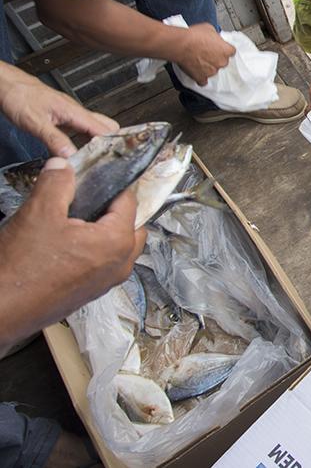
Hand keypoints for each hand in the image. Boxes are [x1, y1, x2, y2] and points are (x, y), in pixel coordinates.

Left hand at [0, 65, 117, 157]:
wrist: (7, 84)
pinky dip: (86, 138)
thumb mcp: (35, 122)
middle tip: (110, 157)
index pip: (103, 129)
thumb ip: (54, 140)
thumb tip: (70, 155)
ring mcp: (71, 112)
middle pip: (107, 126)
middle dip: (112, 141)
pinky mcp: (64, 115)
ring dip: (98, 140)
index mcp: (73, 112)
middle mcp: (76, 111)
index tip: (116, 156)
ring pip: (96, 126)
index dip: (112, 142)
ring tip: (96, 156)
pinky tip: (79, 148)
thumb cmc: (19, 97)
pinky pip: (83, 127)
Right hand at [0, 158, 145, 351]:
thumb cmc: (22, 267)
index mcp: (117, 242)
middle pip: (132, 225)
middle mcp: (121, 265)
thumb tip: (63, 166)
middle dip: (115, 209)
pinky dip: (95, 249)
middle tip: (92, 196)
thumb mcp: (39, 211)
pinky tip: (69, 241)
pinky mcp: (91, 292)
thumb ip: (57, 182)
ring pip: (119, 246)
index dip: (114, 185)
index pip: (129, 202)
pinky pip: (104, 263)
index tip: (99, 176)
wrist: (2, 309)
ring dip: (106, 230)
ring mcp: (107, 282)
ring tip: (78, 218)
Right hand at [176, 23, 234, 85]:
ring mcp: (212, 71)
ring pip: (213, 71)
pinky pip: (203, 81)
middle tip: (206, 53)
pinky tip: (196, 71)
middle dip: (216, 58)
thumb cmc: (194, 36)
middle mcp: (222, 62)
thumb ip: (216, 36)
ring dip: (208, 67)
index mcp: (226, 50)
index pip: (231, 52)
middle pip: (223, 62)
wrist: (181, 44)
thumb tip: (214, 37)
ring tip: (198, 60)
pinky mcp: (201, 77)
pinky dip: (200, 77)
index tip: (219, 48)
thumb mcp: (209, 28)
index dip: (224, 49)